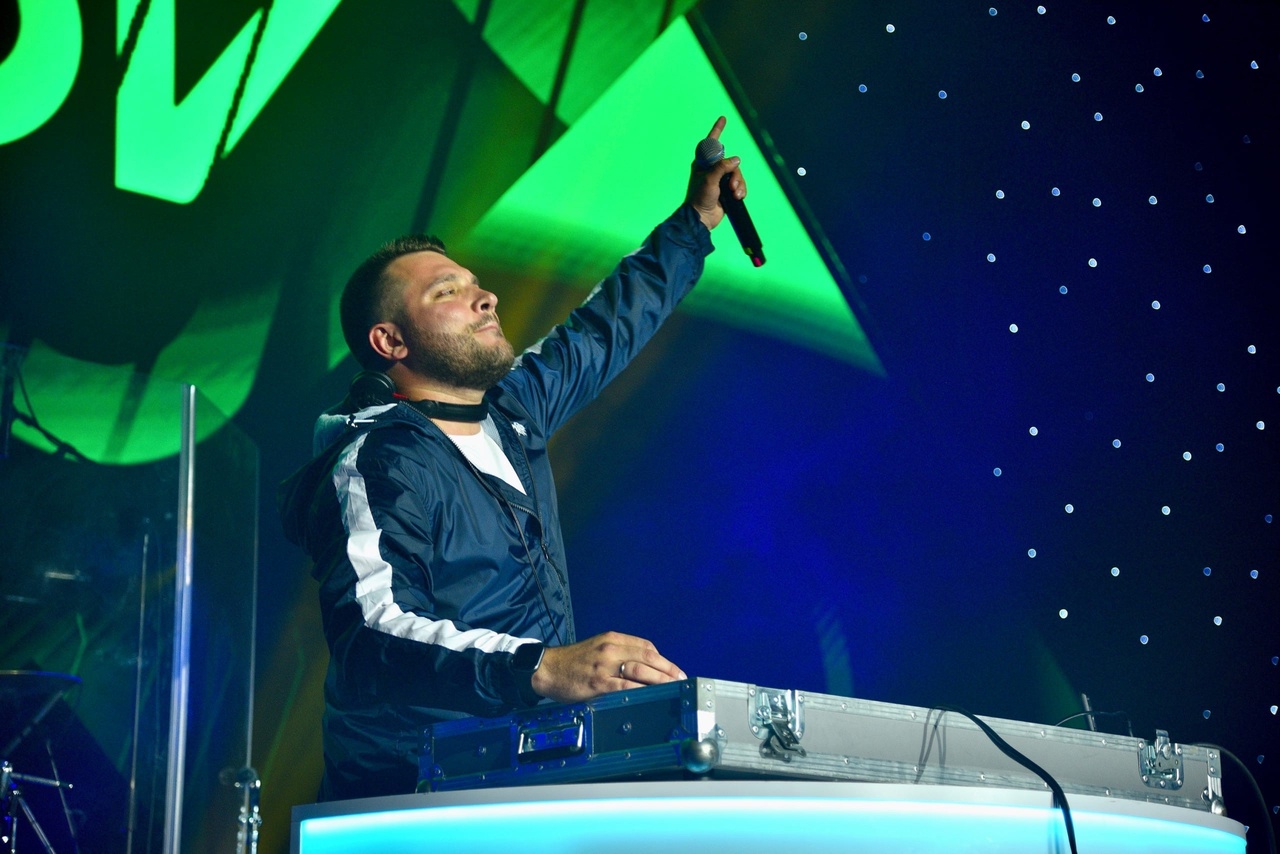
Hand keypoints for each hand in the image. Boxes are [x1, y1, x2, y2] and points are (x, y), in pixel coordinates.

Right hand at [530, 631, 686, 703]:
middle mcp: (611, 648)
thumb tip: (644, 668)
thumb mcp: (597, 648)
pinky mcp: (598, 682)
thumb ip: (619, 653)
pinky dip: (642, 691)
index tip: (675, 670)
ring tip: (672, 689)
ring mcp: (605, 665)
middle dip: (668, 670)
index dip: (664, 660)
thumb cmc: (573, 661)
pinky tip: (651, 696)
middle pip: (648, 657)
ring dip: (660, 680)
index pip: (646, 646)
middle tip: (681, 681)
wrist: (547, 668)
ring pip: (641, 671)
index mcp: (612, 638)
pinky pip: (626, 687)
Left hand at [687, 115, 747, 230]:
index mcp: (702, 164)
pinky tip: (737, 197)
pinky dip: (741, 190)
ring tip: (734, 194)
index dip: (717, 130)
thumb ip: (722, 167)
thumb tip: (736, 160)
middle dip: (735, 174)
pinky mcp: (727, 190)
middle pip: (731, 162)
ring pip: (737, 174)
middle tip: (731, 186)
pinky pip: (740, 185)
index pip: (710, 143)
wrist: (701, 219)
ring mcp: (720, 180)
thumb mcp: (709, 180)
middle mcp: (711, 170)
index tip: (722, 118)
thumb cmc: (699, 198)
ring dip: (739, 184)